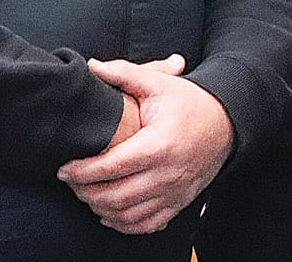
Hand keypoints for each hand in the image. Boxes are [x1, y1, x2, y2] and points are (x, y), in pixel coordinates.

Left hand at [57, 54, 233, 234]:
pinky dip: (124, 224)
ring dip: (101, 209)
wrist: (228, 122)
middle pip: (114, 196)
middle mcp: (167, 174)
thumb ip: (125, 74)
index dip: (80, 171)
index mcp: (159, 145)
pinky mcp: (179, 202)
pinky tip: (111, 213)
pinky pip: (146, 225)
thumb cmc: (191, 103)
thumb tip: (92, 66)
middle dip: (85, 192)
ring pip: (127, 215)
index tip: (64, 169)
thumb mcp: (160, 84)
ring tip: (88, 194)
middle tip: (72, 182)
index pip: (109, 167)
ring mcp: (174, 191)